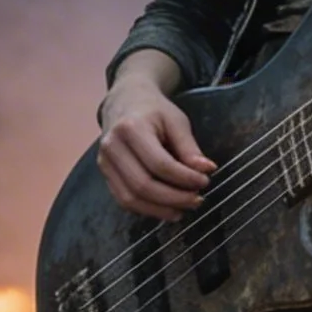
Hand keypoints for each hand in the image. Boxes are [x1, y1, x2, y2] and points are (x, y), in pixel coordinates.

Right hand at [97, 85, 215, 219]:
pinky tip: (167, 209)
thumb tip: (206, 170)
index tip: (205, 181)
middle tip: (197, 200)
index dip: (184, 178)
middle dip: (174, 198)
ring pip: (130, 198)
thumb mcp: (176, 121)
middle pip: (143, 185)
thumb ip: (189, 148)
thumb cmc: (154, 111)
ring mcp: (104, 162)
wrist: (125, 102)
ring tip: (183, 209)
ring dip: (160, 209)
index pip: (159, 164)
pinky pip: (124, 200)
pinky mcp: (105, 174)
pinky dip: (147, 209)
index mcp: (131, 128)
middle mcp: (112, 147)